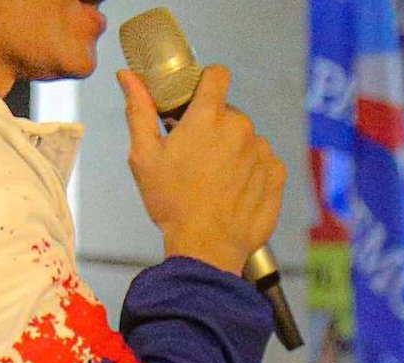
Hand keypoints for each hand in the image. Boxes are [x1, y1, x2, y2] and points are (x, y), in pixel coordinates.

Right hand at [118, 65, 286, 275]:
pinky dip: (250, 172)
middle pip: (228, 114)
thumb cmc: (171, 203)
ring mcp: (261, 150)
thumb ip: (138, 110)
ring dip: (232, 152)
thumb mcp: (143, 156)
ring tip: (213, 183)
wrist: (206, 247)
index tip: (196, 101)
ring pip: (246, 139)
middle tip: (194, 159)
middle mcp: (240, 127)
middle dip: (213, 129)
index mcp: (208, 116)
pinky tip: (231, 193)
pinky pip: (263, 162)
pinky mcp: (275, 173)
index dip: (205, 84)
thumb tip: (127, 76)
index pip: (216, 75)